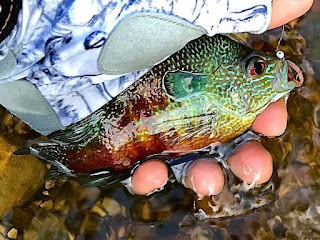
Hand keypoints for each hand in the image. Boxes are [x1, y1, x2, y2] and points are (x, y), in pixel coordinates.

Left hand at [129, 0, 313, 195]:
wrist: (48, 34)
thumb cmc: (115, 13)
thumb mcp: (185, 7)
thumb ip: (239, 9)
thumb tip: (301, 0)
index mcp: (196, 64)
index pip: (241, 93)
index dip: (262, 109)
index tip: (274, 121)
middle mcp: (176, 93)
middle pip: (218, 132)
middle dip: (241, 154)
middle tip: (254, 169)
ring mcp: (147, 118)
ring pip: (183, 157)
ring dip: (201, 175)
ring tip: (209, 182)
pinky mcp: (116, 139)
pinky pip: (138, 167)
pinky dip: (147, 178)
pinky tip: (149, 176)